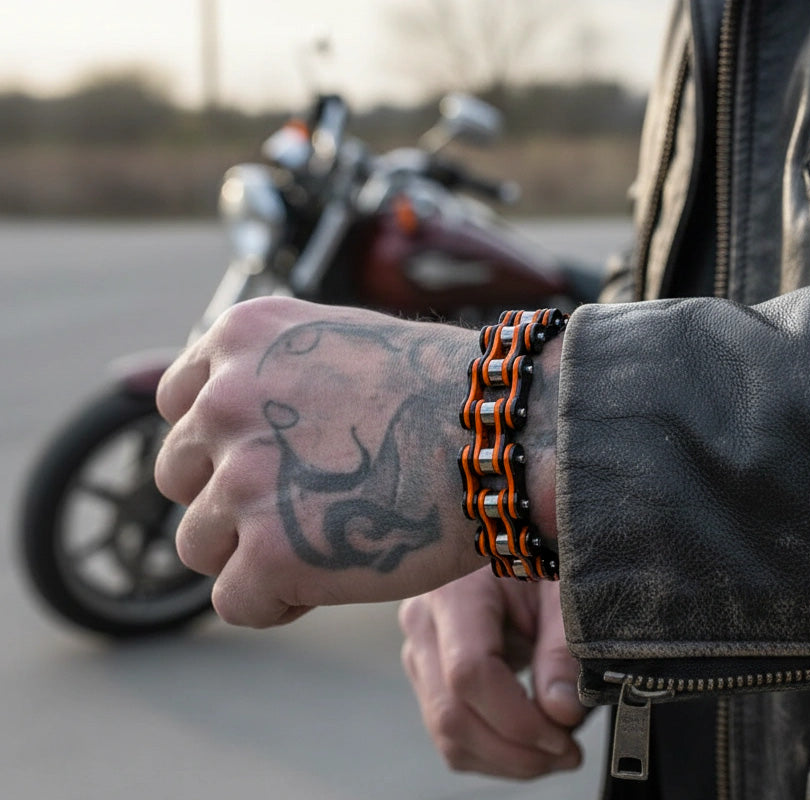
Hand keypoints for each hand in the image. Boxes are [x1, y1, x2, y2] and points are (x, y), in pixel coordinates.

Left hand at [154, 297, 485, 625]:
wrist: (501, 432)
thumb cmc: (440, 391)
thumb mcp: (340, 342)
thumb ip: (278, 372)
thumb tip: (237, 420)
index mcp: (242, 338)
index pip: (179, 402)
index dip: (218, 443)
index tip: (265, 462)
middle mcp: (225, 400)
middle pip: (179, 475)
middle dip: (227, 498)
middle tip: (296, 509)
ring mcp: (241, 477)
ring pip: (197, 544)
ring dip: (247, 553)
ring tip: (316, 546)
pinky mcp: (268, 552)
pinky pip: (233, 600)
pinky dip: (274, 600)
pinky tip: (326, 580)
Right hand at [399, 568, 586, 778]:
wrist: (509, 536)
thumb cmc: (536, 554)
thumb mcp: (560, 586)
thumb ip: (563, 644)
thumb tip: (560, 711)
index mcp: (454, 589)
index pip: (469, 672)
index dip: (517, 718)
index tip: (563, 734)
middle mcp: (423, 620)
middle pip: (452, 713)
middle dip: (515, 750)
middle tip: (568, 752)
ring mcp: (419, 648)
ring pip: (446, 733)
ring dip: (505, 758)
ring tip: (555, 746)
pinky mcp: (426, 671)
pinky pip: (449, 731)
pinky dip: (491, 751)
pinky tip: (528, 739)